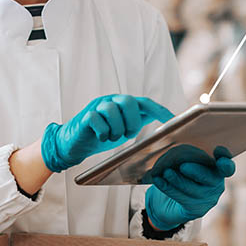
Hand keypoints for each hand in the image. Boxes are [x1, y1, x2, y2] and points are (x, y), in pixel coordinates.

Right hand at [41, 95, 172, 172]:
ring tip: (112, 137)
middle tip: (128, 135)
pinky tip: (101, 137)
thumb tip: (160, 124)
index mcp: (122, 104)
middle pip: (128, 101)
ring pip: (112, 110)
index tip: (171, 120)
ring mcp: (97, 107)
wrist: (73, 144)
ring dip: (116, 129)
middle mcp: (110, 101)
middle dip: (132, 121)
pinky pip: (97, 119)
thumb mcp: (123, 130)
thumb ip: (138, 122)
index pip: (144, 102)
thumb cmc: (100, 136)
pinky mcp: (85, 116)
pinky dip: (102, 132)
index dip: (159, 110)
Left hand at [145, 146, 235, 229]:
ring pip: (193, 189)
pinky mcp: (197, 210)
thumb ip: (185, 157)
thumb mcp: (185, 163)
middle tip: (183, 166)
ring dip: (177, 180)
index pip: (226, 165)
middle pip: (210, 177)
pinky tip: (159, 180)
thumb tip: (174, 155)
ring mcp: (208, 199)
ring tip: (166, 173)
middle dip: (197, 171)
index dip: (224, 157)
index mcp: (217, 169)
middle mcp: (216, 184)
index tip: (218, 150)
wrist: (170, 203)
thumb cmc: (180, 176)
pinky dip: (168, 188)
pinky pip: (181, 198)